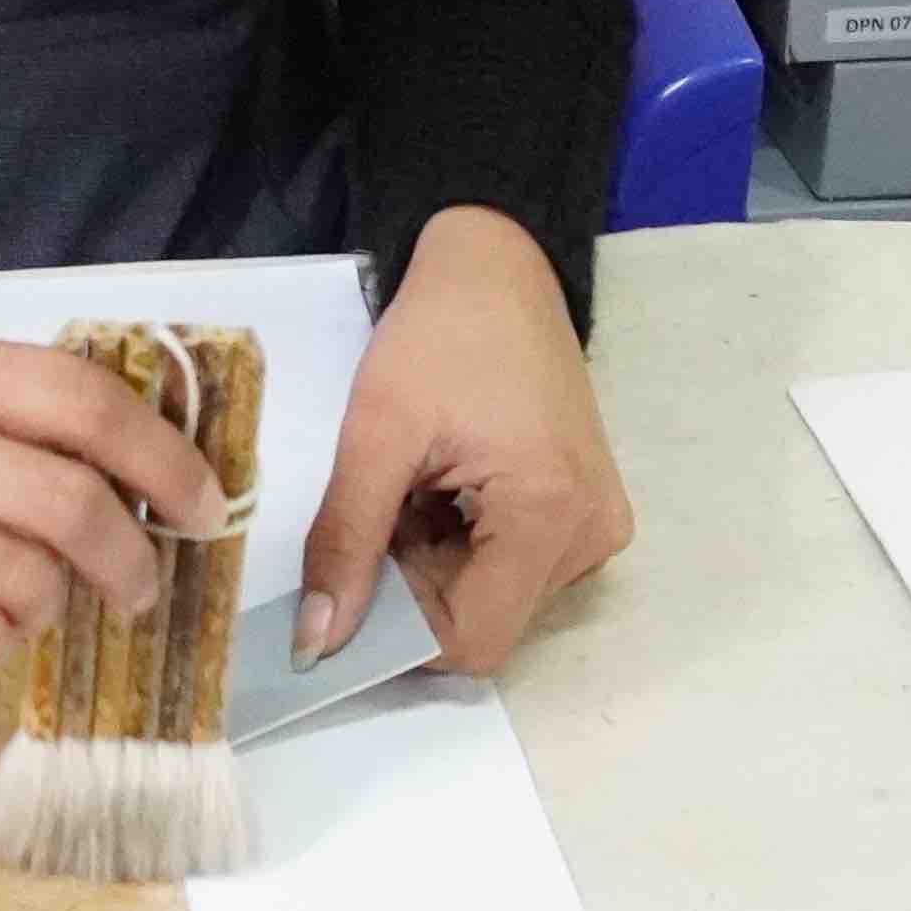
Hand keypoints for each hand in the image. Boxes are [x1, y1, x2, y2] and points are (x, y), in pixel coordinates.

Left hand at [300, 208, 632, 677]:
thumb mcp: (376, 433)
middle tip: (374, 515)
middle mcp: (591, 537)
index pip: (474, 641)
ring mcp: (595, 528)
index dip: (398, 635)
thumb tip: (315, 642)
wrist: (498, 267)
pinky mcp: (584, 513)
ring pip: (491, 600)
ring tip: (408, 491)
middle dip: (411, 590)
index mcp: (553, 515)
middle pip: (483, 621)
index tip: (343, 590)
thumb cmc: (440, 333)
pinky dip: (457, 548)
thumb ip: (345, 541)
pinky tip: (436, 490)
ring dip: (430, 568)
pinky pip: (509, 569)